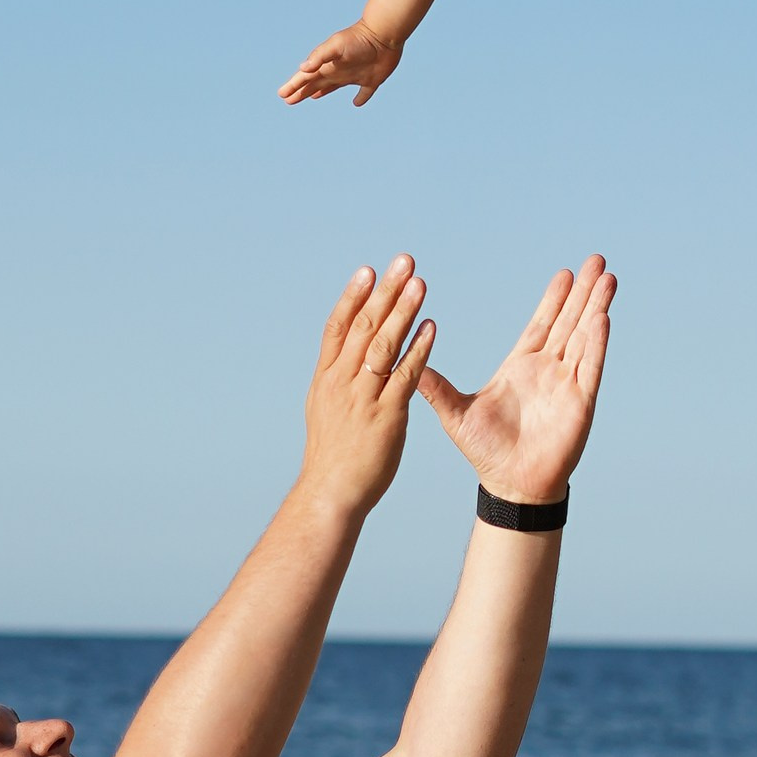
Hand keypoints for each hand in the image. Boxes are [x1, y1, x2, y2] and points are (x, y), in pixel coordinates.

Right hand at [278, 21, 403, 108]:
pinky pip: (364, 93)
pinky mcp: (371, 80)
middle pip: (315, 84)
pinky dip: (360, 99)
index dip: (294, 86)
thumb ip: (320, 56)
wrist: (383, 34)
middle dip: (301, 91)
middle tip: (289, 100)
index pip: (306, 78)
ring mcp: (354, 75)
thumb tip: (303, 68)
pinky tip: (356, 103)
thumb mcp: (336, 46)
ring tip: (312, 97)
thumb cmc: (358, 39)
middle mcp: (338, 70)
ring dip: (321, 92)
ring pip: (332, 87)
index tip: (282, 94)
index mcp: (327, 65)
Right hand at [299, 257, 434, 518]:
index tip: (368, 271)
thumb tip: (345, 357)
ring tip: (420, 284)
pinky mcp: (386, 416)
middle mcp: (341, 383)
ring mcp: (362, 398)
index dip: (353, 297)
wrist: (331, 494)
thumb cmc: (332, 456)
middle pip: (363, 328)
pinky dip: (417, 349)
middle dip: (385, 292)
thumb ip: (337, 381)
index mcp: (325, 379)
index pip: (337, 328)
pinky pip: (404, 376)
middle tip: (404, 262)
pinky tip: (431, 327)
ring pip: (383, 346)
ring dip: (403, 312)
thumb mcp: (325, 410)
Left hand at [418, 258, 614, 506]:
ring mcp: (567, 383)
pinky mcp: (580, 401)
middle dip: (583, 291)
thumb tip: (406, 364)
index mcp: (521, 367)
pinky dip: (597, 341)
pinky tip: (603, 316)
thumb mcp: (455, 414)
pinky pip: (591, 365)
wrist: (511, 486)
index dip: (554, 299)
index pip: (542, 324)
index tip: (564, 274)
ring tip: (607, 276)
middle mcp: (548, 370)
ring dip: (596, 306)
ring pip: (585, 336)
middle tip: (595, 259)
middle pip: (569, 321)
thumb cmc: (486, 452)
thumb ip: (436, 387)